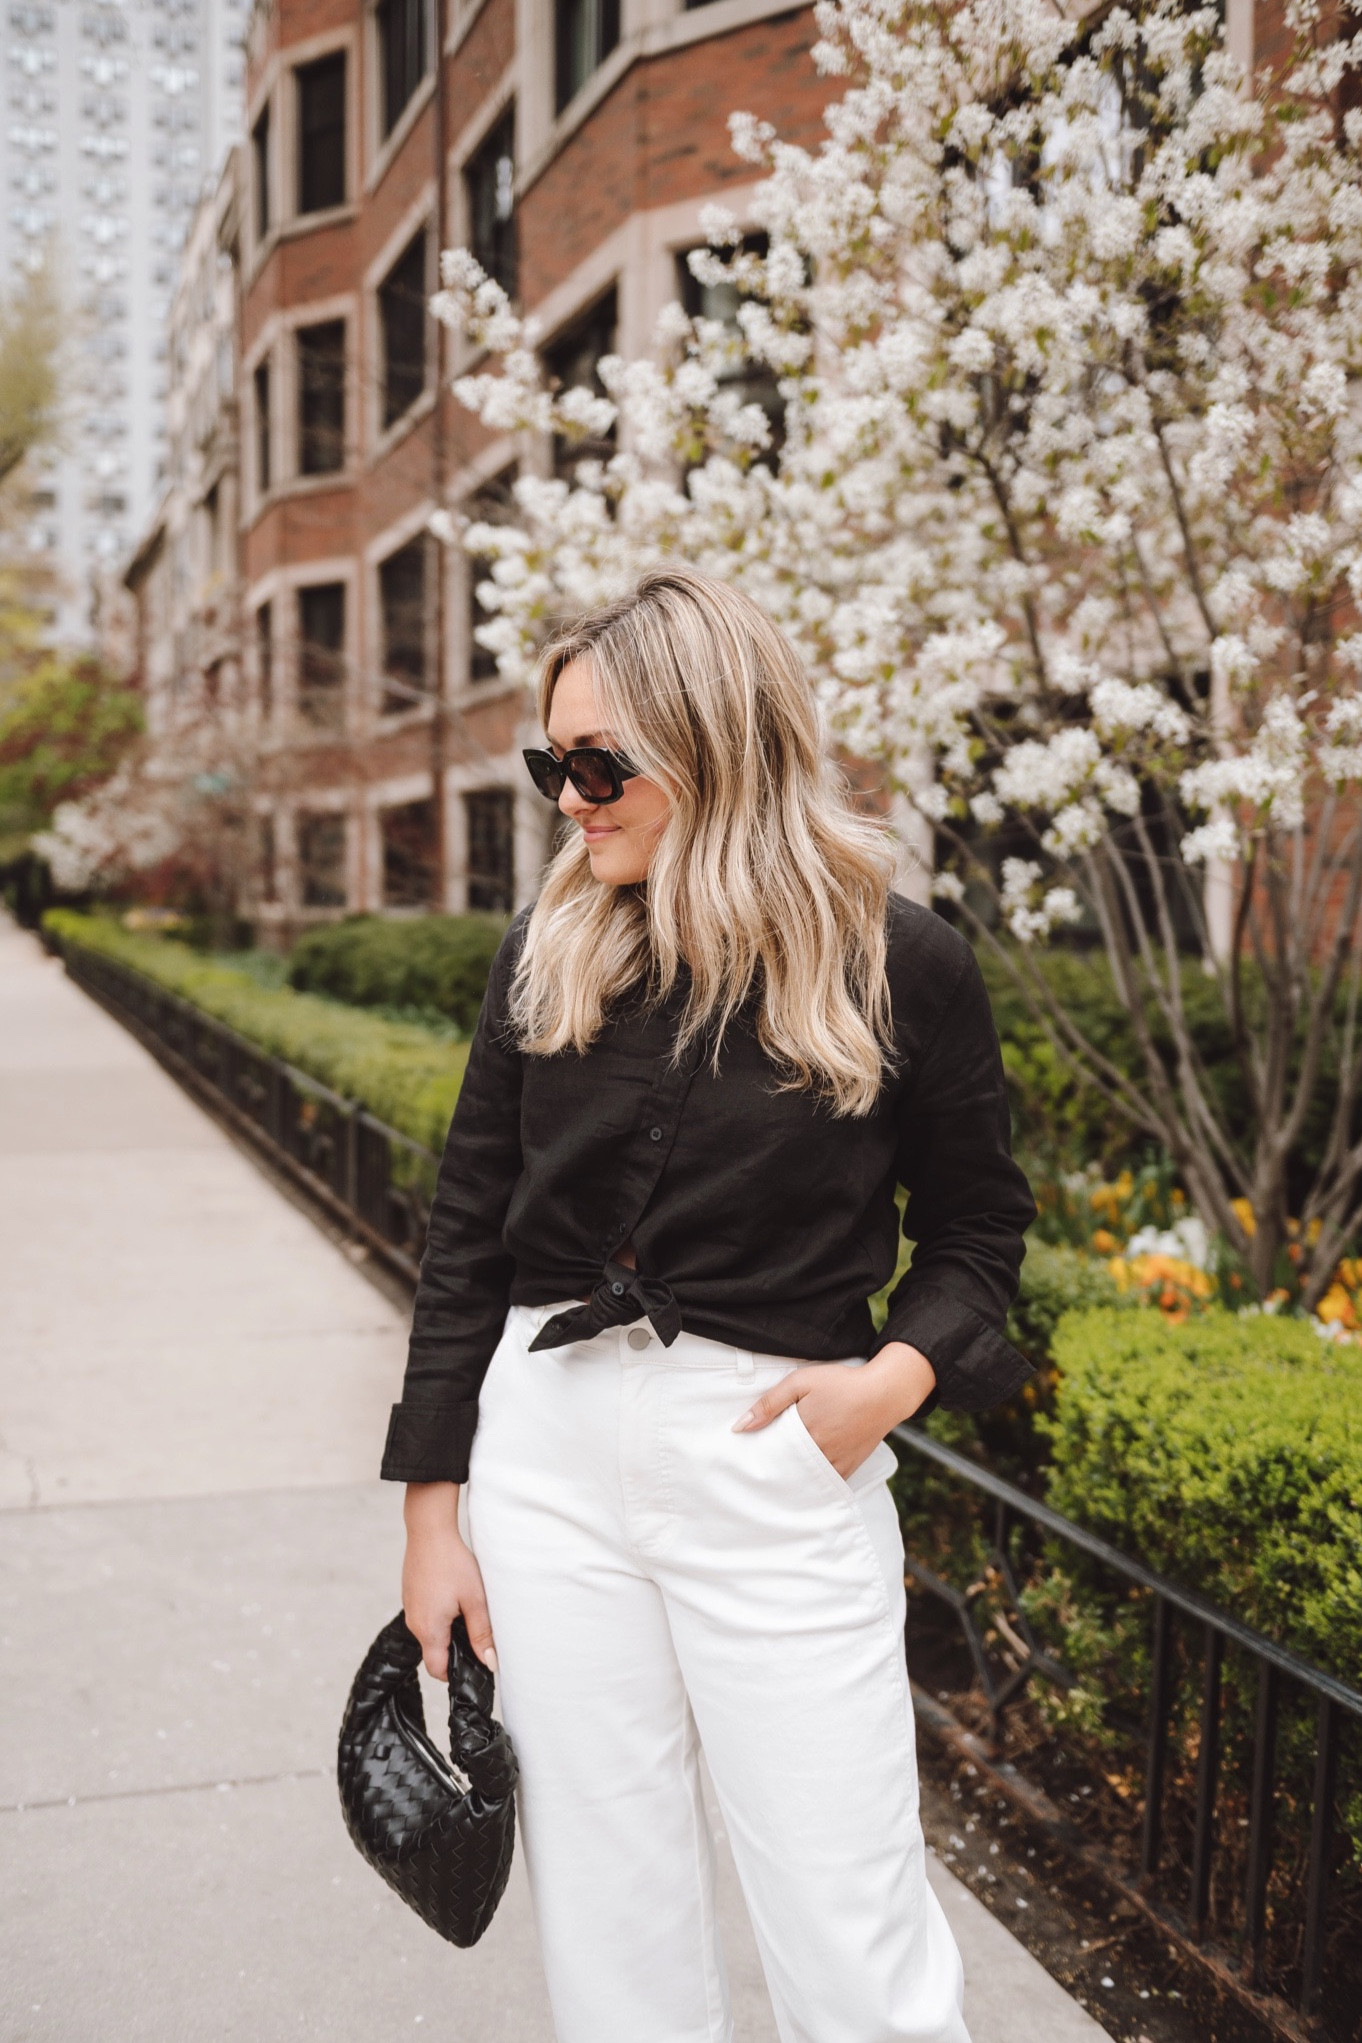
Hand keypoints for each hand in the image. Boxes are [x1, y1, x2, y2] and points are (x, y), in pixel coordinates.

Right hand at [402, 1482, 496, 1680]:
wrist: (429, 1530)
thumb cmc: (452, 1563)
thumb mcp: (474, 1600)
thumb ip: (481, 1633)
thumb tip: (490, 1663)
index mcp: (429, 1629)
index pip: (438, 1670)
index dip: (457, 1673)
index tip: (475, 1664)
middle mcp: (415, 1623)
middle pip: (434, 1652)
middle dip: (456, 1650)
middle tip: (478, 1634)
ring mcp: (411, 1609)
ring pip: (431, 1633)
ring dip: (449, 1630)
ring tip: (467, 1611)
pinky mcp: (411, 1596)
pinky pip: (426, 1617)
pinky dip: (440, 1615)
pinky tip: (454, 1596)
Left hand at [731, 1341, 936, 1478]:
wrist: (884, 1392)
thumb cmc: (842, 1383)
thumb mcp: (801, 1382)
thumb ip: (770, 1403)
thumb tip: (740, 1427)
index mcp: (803, 1433)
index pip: (771, 1454)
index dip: (757, 1457)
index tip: (745, 1459)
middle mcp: (818, 1454)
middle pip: (785, 1470)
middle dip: (771, 1472)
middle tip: (755, 1473)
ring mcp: (835, 1463)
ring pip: (804, 1480)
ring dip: (790, 1480)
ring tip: (775, 1479)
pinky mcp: (849, 1468)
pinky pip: (825, 1483)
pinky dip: (812, 1484)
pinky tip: (801, 1482)